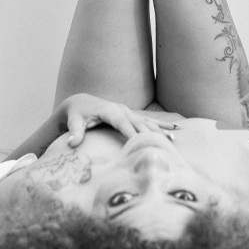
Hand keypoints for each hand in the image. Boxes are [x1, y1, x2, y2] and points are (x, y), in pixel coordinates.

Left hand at [59, 93, 178, 147]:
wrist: (82, 103)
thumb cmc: (77, 115)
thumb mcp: (74, 122)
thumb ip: (74, 132)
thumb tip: (72, 143)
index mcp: (109, 111)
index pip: (122, 123)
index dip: (131, 133)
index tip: (139, 143)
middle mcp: (122, 109)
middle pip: (139, 123)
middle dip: (150, 134)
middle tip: (162, 146)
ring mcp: (129, 111)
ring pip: (147, 122)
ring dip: (160, 130)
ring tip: (174, 138)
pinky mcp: (132, 115)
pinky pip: (149, 120)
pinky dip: (162, 125)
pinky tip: (176, 128)